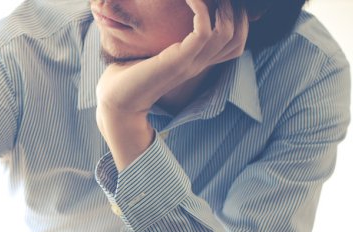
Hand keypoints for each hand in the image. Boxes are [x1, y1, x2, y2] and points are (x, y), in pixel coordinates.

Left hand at [95, 0, 247, 167]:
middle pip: (238, 38)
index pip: (236, 44)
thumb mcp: (156, 55)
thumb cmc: (127, 77)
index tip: (220, 1)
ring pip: (227, 33)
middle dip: (234, 10)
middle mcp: (197, 65)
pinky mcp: (177, 61)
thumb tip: (165, 19)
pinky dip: (199, 8)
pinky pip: (203, 30)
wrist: (114, 101)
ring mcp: (189, 64)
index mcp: (195, 64)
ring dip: (221, 6)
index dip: (237, 20)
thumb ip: (168, 43)